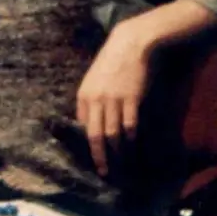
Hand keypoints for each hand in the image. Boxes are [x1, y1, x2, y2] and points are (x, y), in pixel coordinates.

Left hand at [76, 22, 150, 176]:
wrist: (132, 43)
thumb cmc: (114, 60)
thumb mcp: (95, 78)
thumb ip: (92, 99)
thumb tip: (89, 122)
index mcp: (84, 95)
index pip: (82, 127)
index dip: (88, 145)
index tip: (93, 159)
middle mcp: (96, 99)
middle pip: (95, 136)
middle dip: (100, 157)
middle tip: (104, 173)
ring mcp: (113, 100)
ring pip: (113, 135)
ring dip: (117, 154)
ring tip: (120, 167)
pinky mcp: (131, 99)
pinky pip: (130, 127)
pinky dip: (131, 141)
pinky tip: (134, 149)